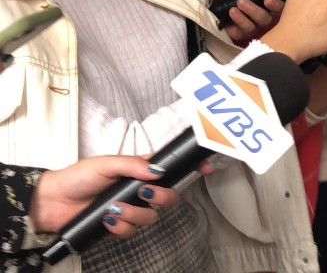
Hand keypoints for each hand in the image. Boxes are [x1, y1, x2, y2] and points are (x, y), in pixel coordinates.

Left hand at [29, 156, 181, 236]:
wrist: (51, 203)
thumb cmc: (77, 177)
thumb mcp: (105, 163)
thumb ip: (133, 165)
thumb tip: (158, 171)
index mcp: (140, 170)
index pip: (170, 168)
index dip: (190, 168)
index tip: (205, 167)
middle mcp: (139, 190)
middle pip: (169, 197)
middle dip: (162, 197)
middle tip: (146, 193)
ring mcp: (130, 209)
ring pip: (151, 217)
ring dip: (134, 214)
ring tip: (114, 208)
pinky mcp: (118, 226)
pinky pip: (131, 231)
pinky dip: (120, 226)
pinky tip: (107, 218)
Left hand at [203, 0, 283, 40]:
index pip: (281, 1)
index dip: (280, 2)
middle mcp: (263, 11)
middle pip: (274, 15)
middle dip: (270, 8)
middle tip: (263, 1)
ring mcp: (253, 23)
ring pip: (262, 22)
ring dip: (252, 12)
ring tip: (238, 3)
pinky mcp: (241, 33)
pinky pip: (247, 30)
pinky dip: (241, 21)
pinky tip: (232, 12)